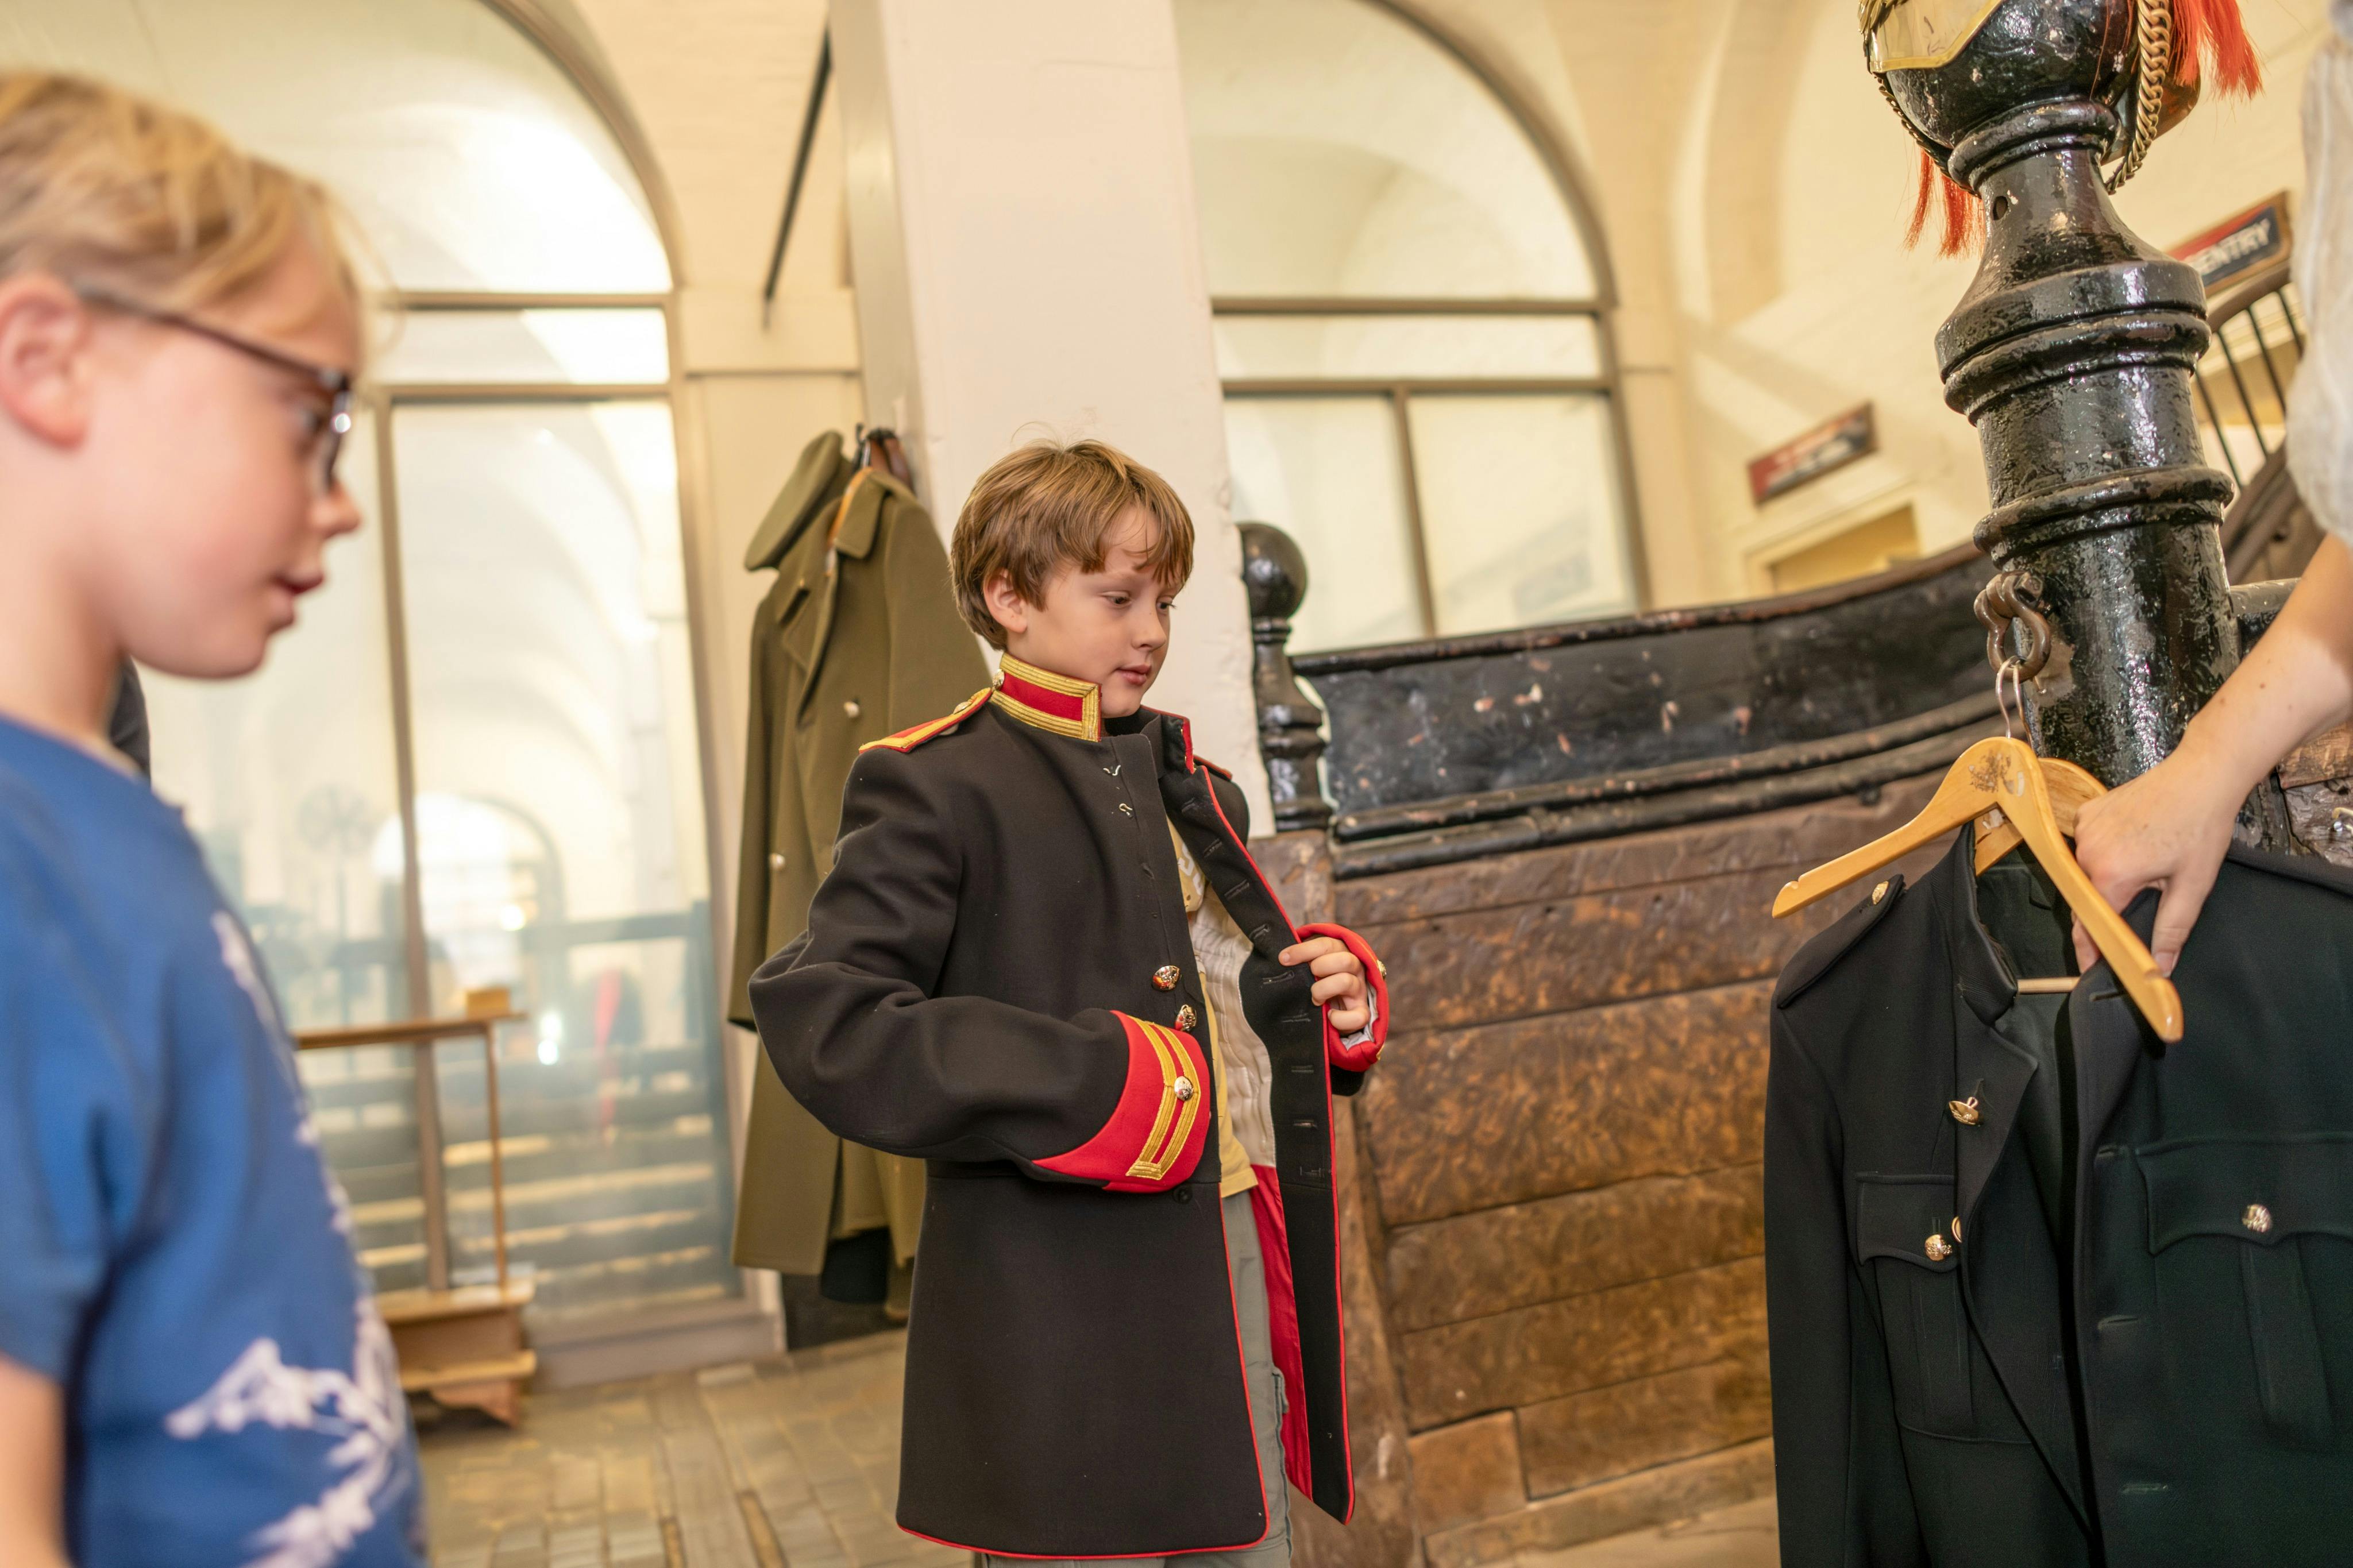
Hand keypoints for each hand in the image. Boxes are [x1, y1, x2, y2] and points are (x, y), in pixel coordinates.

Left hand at [1280, 936, 1368, 1033]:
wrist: (1337, 1006)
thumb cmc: (1320, 979)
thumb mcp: (1313, 964)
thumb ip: (1304, 958)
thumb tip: (1283, 957)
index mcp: (1343, 952)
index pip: (1326, 944)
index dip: (1303, 950)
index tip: (1284, 959)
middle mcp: (1355, 969)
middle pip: (1343, 960)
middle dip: (1319, 967)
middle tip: (1309, 976)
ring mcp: (1359, 990)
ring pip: (1346, 982)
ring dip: (1322, 990)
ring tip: (1315, 998)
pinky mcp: (1361, 1012)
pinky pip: (1358, 1017)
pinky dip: (1340, 1018)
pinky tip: (1329, 1015)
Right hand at [2067, 749, 2242, 975]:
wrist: (2201, 775)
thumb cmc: (2202, 825)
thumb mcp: (2193, 885)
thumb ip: (2172, 930)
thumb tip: (2160, 967)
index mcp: (2112, 873)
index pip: (2092, 924)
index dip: (2091, 950)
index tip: (2090, 968)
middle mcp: (2087, 851)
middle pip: (2088, 898)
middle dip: (2107, 910)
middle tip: (2137, 909)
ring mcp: (2084, 829)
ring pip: (2087, 872)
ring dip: (2108, 879)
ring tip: (2145, 868)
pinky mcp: (2086, 813)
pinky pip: (2087, 846)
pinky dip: (2105, 853)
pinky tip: (2133, 845)